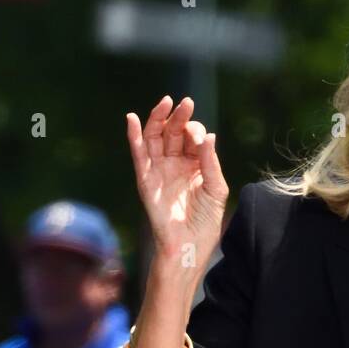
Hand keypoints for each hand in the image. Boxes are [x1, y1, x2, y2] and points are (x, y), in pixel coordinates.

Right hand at [127, 95, 228, 266]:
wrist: (188, 245)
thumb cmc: (205, 222)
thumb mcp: (215, 189)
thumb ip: (210, 162)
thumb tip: (209, 135)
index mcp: (196, 165)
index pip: (194, 138)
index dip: (197, 133)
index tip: (201, 140)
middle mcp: (176, 164)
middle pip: (174, 132)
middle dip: (180, 117)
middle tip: (186, 103)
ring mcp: (160, 170)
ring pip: (155, 137)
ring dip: (158, 118)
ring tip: (165, 103)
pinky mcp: (146, 179)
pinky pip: (138, 154)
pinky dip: (134, 136)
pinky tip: (133, 119)